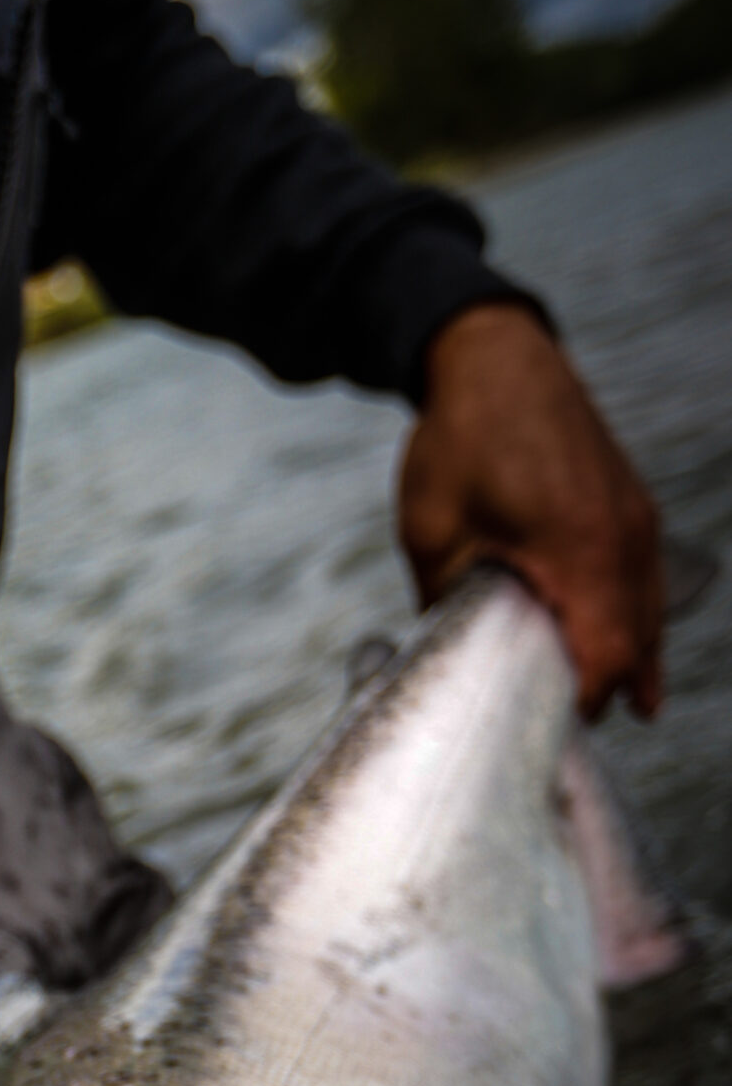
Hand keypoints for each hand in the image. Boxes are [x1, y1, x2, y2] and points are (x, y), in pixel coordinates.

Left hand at [399, 303, 662, 718]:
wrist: (495, 354)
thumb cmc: (461, 436)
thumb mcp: (434, 533)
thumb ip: (445, 602)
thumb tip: (441, 656)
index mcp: (578, 547)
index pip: (600, 654)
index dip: (581, 701)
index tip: (550, 728)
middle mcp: (623, 536)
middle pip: (634, 642)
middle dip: (609, 688)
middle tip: (576, 731)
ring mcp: (636, 519)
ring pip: (651, 610)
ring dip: (637, 658)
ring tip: (631, 710)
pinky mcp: (633, 506)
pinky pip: (649, 578)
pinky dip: (644, 618)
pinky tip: (640, 654)